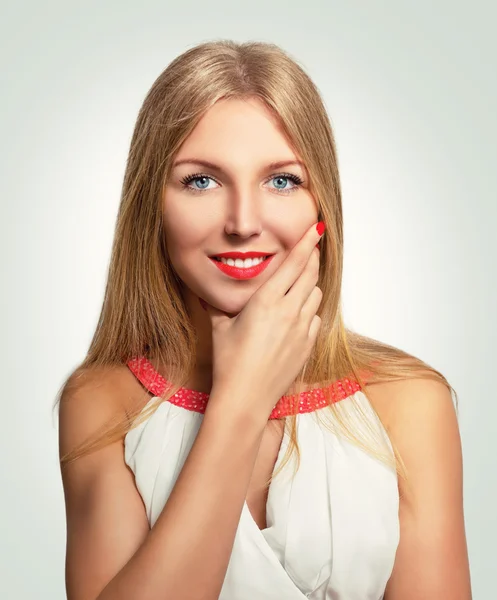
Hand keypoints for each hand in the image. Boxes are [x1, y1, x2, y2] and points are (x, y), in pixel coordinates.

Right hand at [202, 221, 324, 418]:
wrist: (245, 397)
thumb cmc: (229, 362)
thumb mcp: (220, 327)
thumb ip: (217, 305)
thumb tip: (207, 294)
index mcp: (267, 300)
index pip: (295, 263)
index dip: (307, 243)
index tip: (316, 229)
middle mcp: (289, 311)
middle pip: (311, 274)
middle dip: (312, 259)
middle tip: (310, 250)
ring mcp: (302, 329)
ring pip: (316, 295)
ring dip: (310, 285)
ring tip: (298, 285)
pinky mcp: (308, 345)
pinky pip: (316, 318)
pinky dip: (309, 311)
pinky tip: (296, 316)